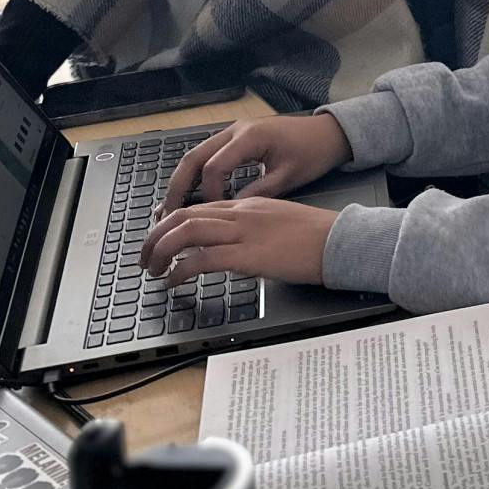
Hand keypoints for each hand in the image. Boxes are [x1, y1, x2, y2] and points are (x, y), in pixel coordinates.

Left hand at [140, 196, 335, 288]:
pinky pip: (202, 259)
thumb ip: (256, 230)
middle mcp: (243, 214)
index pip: (201, 207)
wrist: (342, 241)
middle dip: (157, 235)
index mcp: (251, 206)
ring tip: (153, 270)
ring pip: (187, 231)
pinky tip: (174, 282)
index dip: (173, 222)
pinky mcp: (249, 255)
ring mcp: (245, 233)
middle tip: (146, 256)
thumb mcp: (282, 224)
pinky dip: (180, 270)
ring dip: (161, 251)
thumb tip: (236, 248)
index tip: (161, 239)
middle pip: (185, 215)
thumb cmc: (319, 237)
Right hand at [156, 114, 351, 217]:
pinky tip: (189, 196)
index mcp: (250, 137)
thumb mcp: (290, 176)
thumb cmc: (313, 152)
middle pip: (193, 158)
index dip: (207, 194)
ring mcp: (233, 132)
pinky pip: (207, 156)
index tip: (209, 216)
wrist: (329, 132)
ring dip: (181, 182)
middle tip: (164, 216)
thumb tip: (230, 212)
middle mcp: (235, 131)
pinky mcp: (235, 138)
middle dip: (177, 188)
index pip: (214, 167)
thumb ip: (259, 192)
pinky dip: (194, 176)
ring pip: (195, 156)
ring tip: (168, 209)